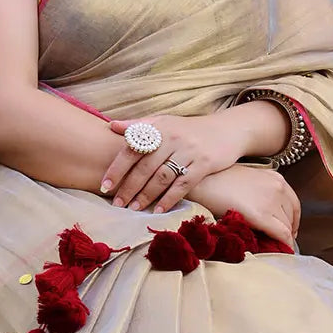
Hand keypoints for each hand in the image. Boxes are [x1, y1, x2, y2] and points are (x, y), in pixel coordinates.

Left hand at [101, 114, 244, 213]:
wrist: (227, 130)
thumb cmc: (188, 130)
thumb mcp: (164, 122)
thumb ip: (139, 126)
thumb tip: (111, 126)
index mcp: (159, 127)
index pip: (132, 149)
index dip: (117, 169)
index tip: (105, 186)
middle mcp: (172, 138)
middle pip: (145, 167)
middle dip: (129, 187)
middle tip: (118, 204)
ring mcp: (189, 151)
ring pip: (162, 177)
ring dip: (146, 195)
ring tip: (134, 208)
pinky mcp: (204, 164)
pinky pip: (183, 185)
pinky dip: (169, 199)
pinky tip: (158, 210)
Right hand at [191, 166, 301, 245]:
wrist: (203, 180)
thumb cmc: (218, 179)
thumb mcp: (248, 180)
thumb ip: (261, 193)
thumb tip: (266, 211)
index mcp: (276, 178)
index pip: (294, 204)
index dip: (292, 220)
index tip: (288, 230)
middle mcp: (278, 188)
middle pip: (292, 216)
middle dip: (288, 230)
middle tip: (279, 241)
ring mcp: (272, 201)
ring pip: (287, 227)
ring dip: (284, 238)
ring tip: (276, 246)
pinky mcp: (263, 216)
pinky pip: (281, 234)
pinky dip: (284, 244)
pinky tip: (280, 251)